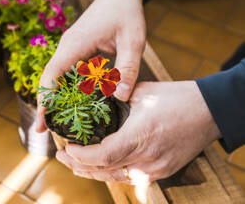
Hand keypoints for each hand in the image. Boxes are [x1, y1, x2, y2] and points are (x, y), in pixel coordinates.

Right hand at [37, 0, 145, 131]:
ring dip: (53, 98)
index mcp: (76, 44)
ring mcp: (69, 49)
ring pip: (55, 77)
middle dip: (45, 104)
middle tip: (45, 130)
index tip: (43, 119)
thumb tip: (121, 98)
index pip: (52, 74)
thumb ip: (128, 68)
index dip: (45, 97)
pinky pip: (65, 73)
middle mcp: (67, 48)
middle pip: (48, 79)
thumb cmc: (126, 13)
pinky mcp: (75, 51)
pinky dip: (64, 89)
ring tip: (55, 123)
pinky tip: (70, 104)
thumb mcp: (133, 40)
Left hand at [56, 81, 220, 183]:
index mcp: (141, 135)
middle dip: (79, 165)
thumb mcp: (141, 93)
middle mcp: (148, 158)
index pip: (103, 156)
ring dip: (93, 172)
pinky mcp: (162, 172)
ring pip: (116, 178)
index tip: (65, 148)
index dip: (80, 157)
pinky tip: (99, 167)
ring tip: (74, 164)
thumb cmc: (175, 98)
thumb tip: (91, 100)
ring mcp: (156, 169)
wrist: (209, 112)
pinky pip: (130, 177)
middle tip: (61, 155)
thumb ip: (115, 99)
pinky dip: (111, 173)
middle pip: (105, 171)